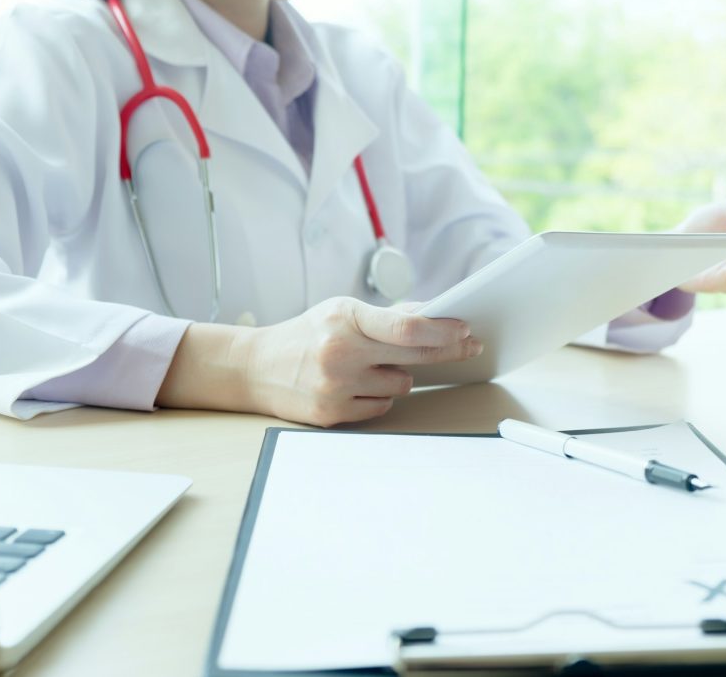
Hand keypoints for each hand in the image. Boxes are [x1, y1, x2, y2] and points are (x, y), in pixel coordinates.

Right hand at [157, 297, 481, 426]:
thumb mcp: (342, 311)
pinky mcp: (332, 414)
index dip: (443, 331)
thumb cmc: (308, 334)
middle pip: (414, 356)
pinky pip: (381, 408)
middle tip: (470, 345)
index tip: (467, 330)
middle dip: (448, 351)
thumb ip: (388, 315)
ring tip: (368, 366)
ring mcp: (336, 386)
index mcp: (345, 318)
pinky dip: (377, 397)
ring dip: (397, 376)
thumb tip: (437, 315)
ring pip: (401, 385)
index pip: (406, 327)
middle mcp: (340, 352)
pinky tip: (355, 385)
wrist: (255, 367)